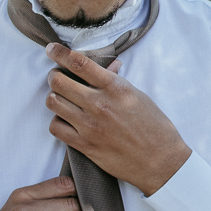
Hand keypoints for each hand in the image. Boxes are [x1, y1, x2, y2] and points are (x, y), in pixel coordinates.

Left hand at [44, 42, 191, 195]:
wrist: (160, 161)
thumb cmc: (154, 127)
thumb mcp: (139, 96)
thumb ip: (117, 81)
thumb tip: (108, 67)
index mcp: (116, 88)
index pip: (80, 63)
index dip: (60, 53)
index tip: (51, 49)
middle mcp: (100, 104)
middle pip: (59, 81)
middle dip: (53, 76)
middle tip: (57, 77)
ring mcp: (90, 125)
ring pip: (53, 102)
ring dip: (54, 97)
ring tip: (61, 99)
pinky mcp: (84, 145)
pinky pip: (56, 127)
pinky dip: (57, 121)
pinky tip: (66, 120)